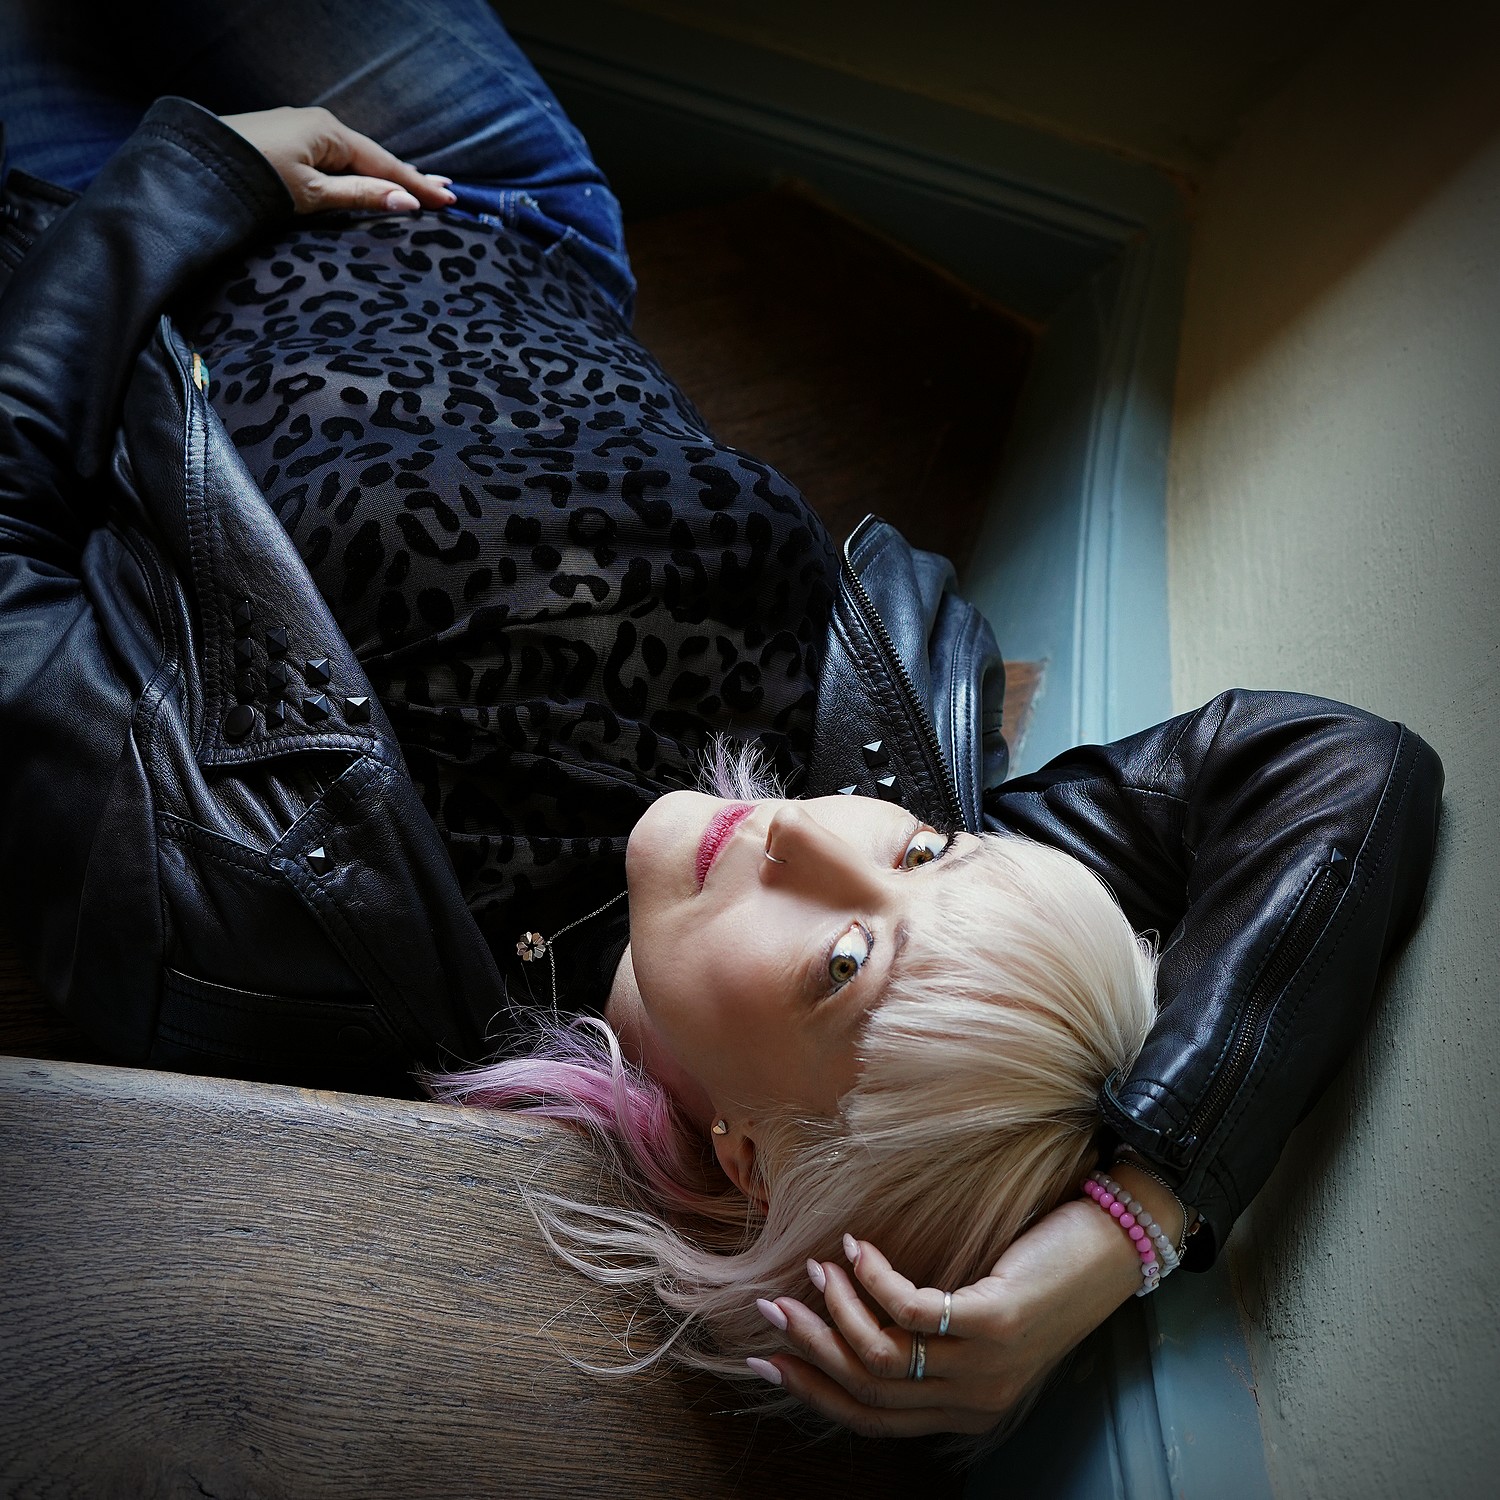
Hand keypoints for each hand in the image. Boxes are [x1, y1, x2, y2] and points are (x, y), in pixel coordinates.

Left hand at [218, 106, 455, 215]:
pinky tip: (366, 178)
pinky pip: (333, 158)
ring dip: (383, 175)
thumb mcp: (313, 194)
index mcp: (329, 133)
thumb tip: (405, 201)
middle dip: (406, 176)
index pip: (385, 163)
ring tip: (413, 187)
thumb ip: (360, 196)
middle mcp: (318, 125)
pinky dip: (356, 172)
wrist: (198, 165)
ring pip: (352, 158)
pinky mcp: (285, 142)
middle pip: (372, 157)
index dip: (417, 184)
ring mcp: (300, 131)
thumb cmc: (254, 178)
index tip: (448, 199)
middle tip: (442, 191)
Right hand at [756, 1165, 1184, 1437]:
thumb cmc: (1043, 1272)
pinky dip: (874, 1277)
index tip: (768, 1358)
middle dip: (811, 1348)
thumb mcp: (981, 1318)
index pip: (873, 1417)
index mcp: (967, 1411)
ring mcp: (987, 1364)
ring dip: (838, 1308)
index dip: (815, 1390)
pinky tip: (859, 1246)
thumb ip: (930, 1336)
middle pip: (869, 1388)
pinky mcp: (994, 1321)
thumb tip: (851, 1316)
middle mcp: (975, 1400)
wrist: (1113, 1244)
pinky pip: (910, 1309)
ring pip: (882, 1354)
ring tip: (818, 1266)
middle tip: (771, 1307)